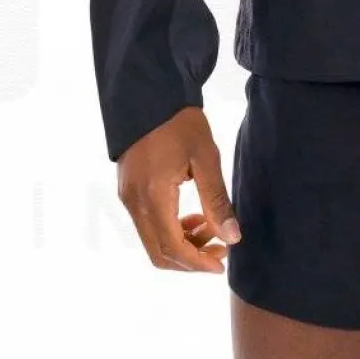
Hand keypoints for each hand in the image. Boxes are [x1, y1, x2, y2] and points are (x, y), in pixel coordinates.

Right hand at [117, 105, 241, 272]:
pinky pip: (147, 225)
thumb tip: (232, 237)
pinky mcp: (128, 191)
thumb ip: (217, 201)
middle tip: (221, 250)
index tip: (222, 264)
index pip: (173, 247)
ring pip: (152, 241)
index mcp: (153, 196)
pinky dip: (171, 230)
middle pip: (158, 253)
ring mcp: (127, 198)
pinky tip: (194, 218)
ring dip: (182, 245)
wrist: (149, 94)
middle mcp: (134, 202)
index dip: (198, 263)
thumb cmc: (180, 122)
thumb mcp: (206, 158)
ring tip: (211, 230)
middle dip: (191, 260)